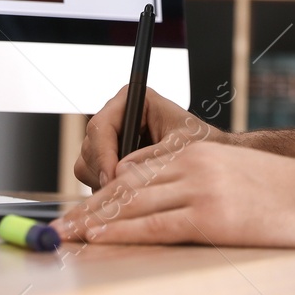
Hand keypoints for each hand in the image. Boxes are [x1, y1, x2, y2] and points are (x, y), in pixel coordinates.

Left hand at [54, 139, 294, 250]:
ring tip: (71, 232)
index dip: (106, 191)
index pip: (137, 170)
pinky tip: (100, 237)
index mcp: (196, 153)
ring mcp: (199, 190)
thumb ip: (193, 177)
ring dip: (97, 220)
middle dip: (92, 206)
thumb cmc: (281, 190)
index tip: (86, 206)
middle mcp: (192, 166)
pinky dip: (122, 232)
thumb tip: (156, 193)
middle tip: (64, 221)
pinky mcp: (208, 217)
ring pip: (133, 205)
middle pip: (127, 187)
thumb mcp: (231, 172)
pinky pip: (154, 226)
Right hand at [75, 86, 228, 189]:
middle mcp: (117, 116)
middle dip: (102, 171)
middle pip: (89, 146)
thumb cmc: (200, 142)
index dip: (102, 154)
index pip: (101, 126)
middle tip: (120, 193)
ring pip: (87, 163)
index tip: (113, 178)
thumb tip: (122, 170)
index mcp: (132, 100)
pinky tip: (128, 194)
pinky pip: (93, 176)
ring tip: (130, 193)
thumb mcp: (182, 146)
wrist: (208, 157)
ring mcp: (111, 139)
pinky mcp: (109, 159)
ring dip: (103, 182)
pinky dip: (106, 189)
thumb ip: (153, 155)